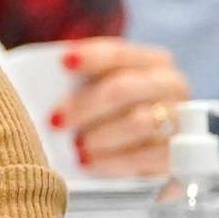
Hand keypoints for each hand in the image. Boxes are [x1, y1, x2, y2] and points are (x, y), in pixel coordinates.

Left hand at [51, 38, 190, 176]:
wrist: (145, 155)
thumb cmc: (111, 116)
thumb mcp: (100, 93)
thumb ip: (79, 85)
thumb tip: (40, 86)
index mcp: (152, 61)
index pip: (119, 53)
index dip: (91, 56)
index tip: (63, 62)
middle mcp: (170, 86)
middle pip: (124, 88)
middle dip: (85, 104)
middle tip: (54, 121)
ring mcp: (178, 120)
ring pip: (139, 122)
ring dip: (101, 135)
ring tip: (75, 147)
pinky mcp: (178, 155)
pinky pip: (146, 157)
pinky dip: (113, 161)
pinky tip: (90, 164)